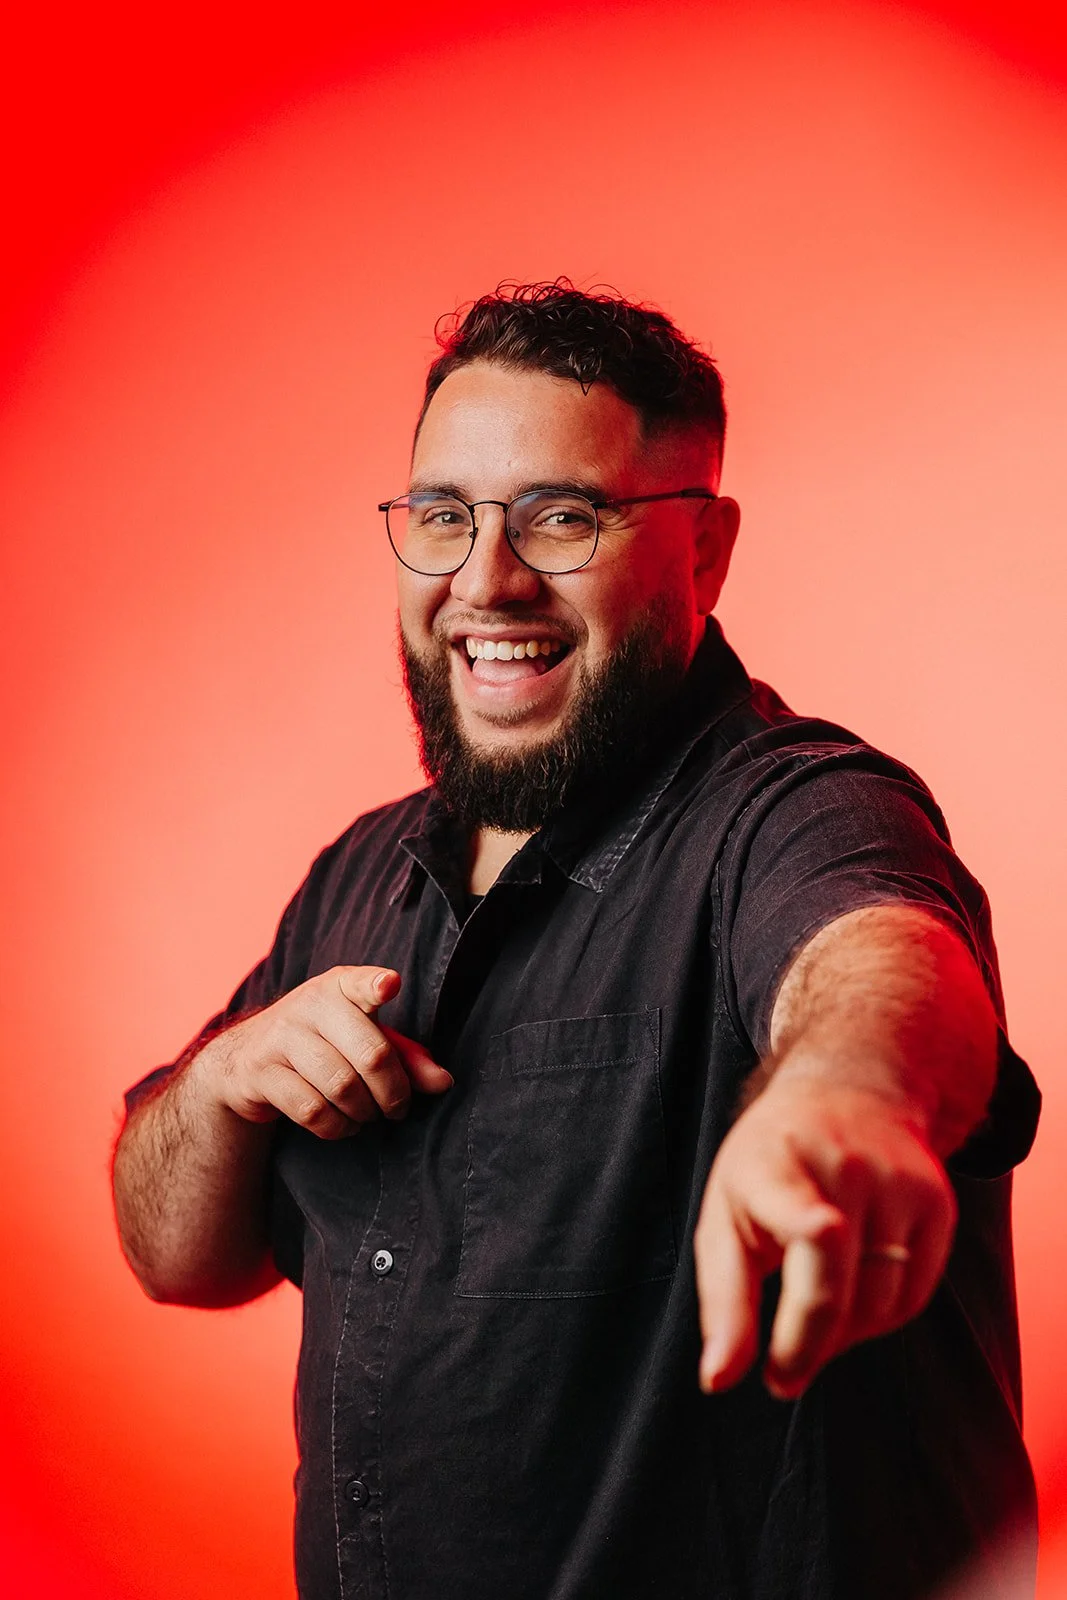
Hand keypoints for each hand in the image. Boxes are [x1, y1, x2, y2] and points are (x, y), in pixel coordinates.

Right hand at [191, 966, 451, 1138]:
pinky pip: (312, 1110)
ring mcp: (280, 1038)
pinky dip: (337, 1127)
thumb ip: (404, 1055)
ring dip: (364, 1113)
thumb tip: (442, 1082)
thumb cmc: (322, 1043)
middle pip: (370, 1055)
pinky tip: (343, 1125)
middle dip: (393, 1092)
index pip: (361, 983)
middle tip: (397, 1108)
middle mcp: (308, 1005)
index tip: (390, 985)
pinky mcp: (260, 1073)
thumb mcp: (362, 1038)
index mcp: (339, 988)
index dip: (376, 985)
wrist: (244, 1059)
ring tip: (368, 1116)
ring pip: (341, 1087)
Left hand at [694, 1073, 956, 1398]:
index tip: (813, 1264)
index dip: (817, 1241)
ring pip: (880, 1304)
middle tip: (781, 1378)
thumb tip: (718, 1381)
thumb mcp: (725, 1213)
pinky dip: (879, 1317)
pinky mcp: (938, 1202)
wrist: (847, 1092)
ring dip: (842, 1336)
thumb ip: (724, 1300)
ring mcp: (899, 1183)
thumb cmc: (769, 1168)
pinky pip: (913, 1295)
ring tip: (810, 1320)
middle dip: (805, 1347)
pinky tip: (852, 1294)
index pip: (809, 1216)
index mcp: (777, 1164)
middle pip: (840, 1287)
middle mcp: (845, 1168)